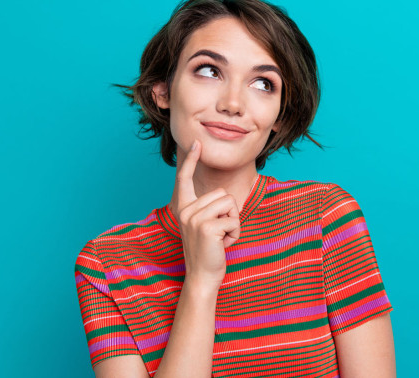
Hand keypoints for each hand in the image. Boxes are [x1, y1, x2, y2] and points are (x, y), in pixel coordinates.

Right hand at [170, 139, 240, 288]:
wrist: (202, 276)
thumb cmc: (208, 252)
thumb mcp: (204, 226)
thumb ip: (207, 210)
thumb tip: (222, 196)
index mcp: (184, 208)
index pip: (184, 178)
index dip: (190, 160)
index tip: (196, 143)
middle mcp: (186, 210)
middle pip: (222, 194)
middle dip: (228, 214)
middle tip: (218, 234)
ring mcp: (194, 218)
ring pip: (229, 204)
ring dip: (232, 223)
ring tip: (220, 239)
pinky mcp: (206, 227)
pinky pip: (233, 220)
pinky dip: (235, 233)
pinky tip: (223, 245)